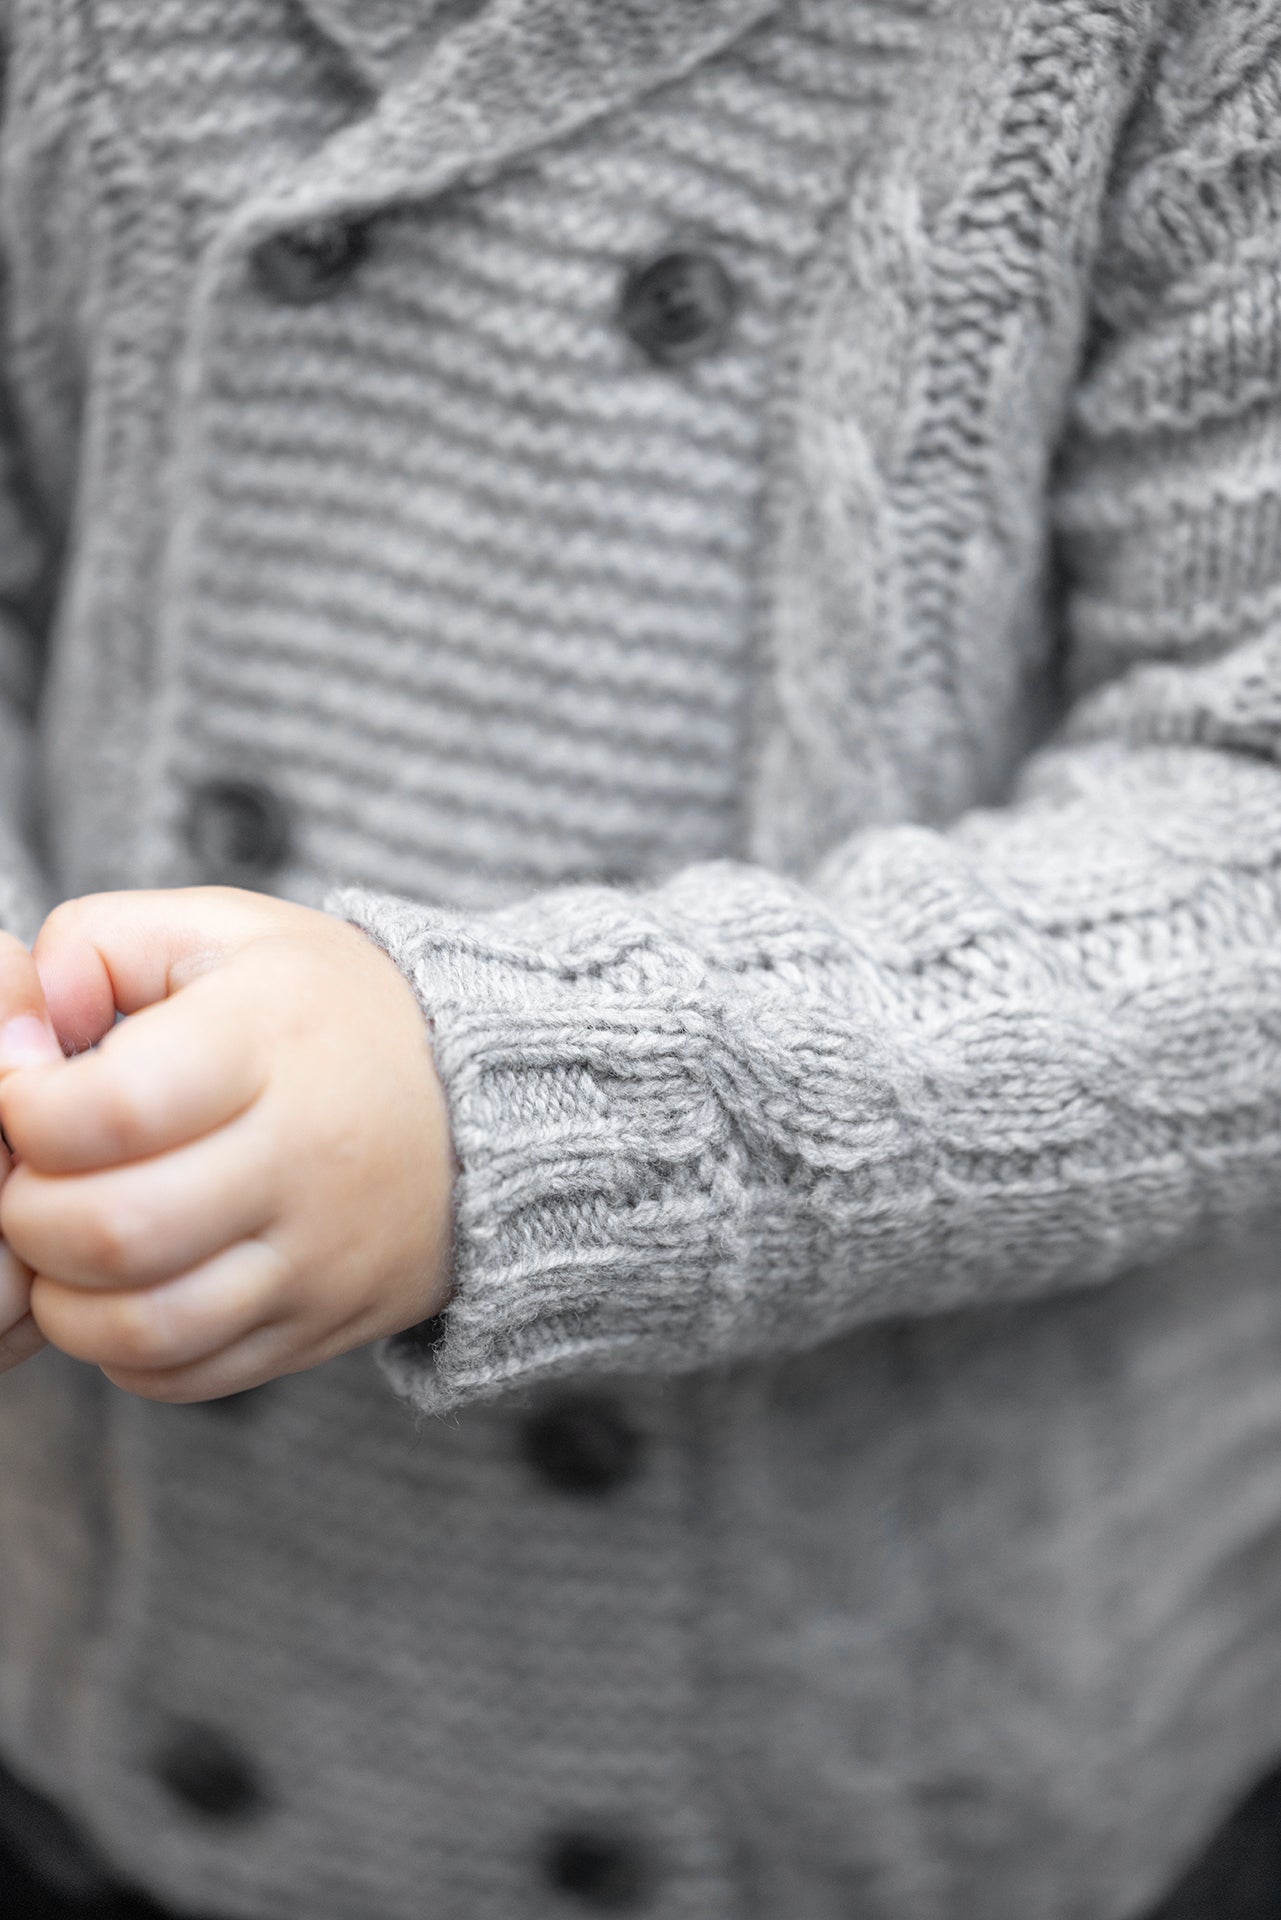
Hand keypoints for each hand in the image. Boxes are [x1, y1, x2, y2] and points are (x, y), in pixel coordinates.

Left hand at [0, 889, 456, 1402]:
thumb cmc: (327, 1012)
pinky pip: (182, 1377)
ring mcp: (316, 1258)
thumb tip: (18, 1031)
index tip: (33, 1091)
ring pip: (139, 1330)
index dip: (28, 1109)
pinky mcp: (318, 1327)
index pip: (109, 1109)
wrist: (484, 1105)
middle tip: (36, 1175)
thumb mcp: (227, 931)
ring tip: (70, 1242)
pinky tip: (129, 1287)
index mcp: (273, 1041)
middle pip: (111, 1231)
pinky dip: (122, 1349)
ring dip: (64, 1297)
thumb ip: (98, 944)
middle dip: (26, 1212)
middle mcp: (303, 1158)